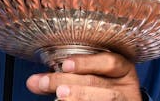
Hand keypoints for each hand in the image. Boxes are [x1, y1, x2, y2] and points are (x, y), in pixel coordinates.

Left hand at [27, 52, 141, 100]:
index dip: (88, 62)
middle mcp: (126, 87)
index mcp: (123, 71)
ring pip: (106, 97)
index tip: (65, 65)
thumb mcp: (90, 80)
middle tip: (56, 87)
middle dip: (74, 82)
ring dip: (80, 95)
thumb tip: (33, 81)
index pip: (110, 62)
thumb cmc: (102, 91)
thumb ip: (64, 79)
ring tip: (61, 96)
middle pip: (100, 82)